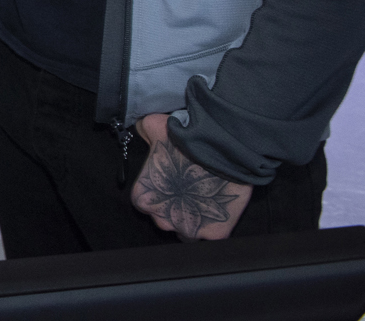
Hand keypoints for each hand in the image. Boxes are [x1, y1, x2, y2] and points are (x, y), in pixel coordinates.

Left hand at [130, 113, 252, 239]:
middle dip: (174, 208)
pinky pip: (210, 237)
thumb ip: (144, 130)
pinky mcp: (214, 234)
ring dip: (192, 221)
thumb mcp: (154, 126)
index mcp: (143, 198)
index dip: (158, 193)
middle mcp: (161, 219)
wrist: (221, 147)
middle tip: (188, 191)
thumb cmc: (184, 138)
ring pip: (186, 232)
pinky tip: (217, 211)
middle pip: (165, 219)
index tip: (170, 184)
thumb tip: (142, 128)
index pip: (145, 203)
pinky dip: (213, 228)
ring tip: (202, 201)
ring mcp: (188, 229)